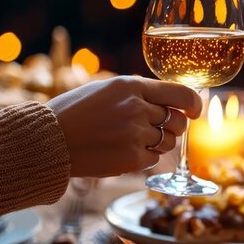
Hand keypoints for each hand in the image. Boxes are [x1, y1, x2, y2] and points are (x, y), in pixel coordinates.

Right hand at [47, 76, 202, 176]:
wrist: (47, 140)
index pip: (180, 93)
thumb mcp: (106, 90)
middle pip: (177, 120)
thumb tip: (170, 101)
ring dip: (158, 142)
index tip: (195, 111)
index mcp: (131, 85)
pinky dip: (144, 157)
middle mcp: (136, 107)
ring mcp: (135, 134)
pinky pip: (153, 158)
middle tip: (155, 128)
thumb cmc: (74, 112)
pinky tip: (122, 151)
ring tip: (132, 139)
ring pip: (168, 141)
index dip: (193, 104)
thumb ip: (137, 92)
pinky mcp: (131, 158)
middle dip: (172, 126)